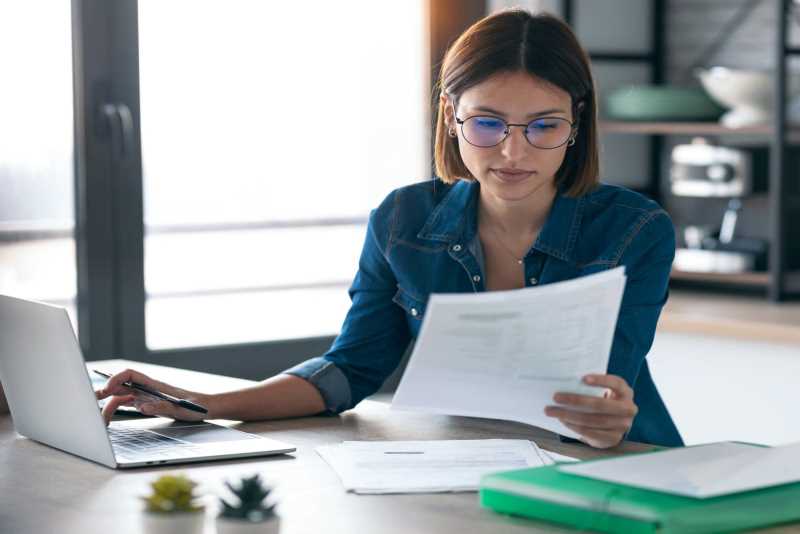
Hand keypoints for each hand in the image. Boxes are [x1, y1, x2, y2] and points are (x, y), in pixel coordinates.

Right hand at [94, 368, 209, 424]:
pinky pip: (127, 405)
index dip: (116, 378)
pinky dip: (115, 410)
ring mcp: (146, 396)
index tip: (106, 389)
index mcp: (154, 385)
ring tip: (96, 418)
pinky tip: (108, 419)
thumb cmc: (195, 406)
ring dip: (108, 405)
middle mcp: (147, 389)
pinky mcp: (147, 404)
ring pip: (121, 397)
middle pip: (121, 386)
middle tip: (88, 401)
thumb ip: (161, 407)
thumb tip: (142, 407)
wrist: (206, 408)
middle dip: (104, 391)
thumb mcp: (180, 408)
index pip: (130, 374)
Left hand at [544, 374, 637, 448]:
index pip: (616, 383)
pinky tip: (563, 421)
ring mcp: (623, 425)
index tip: (583, 378)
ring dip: (570, 416)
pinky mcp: (614, 438)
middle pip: (601, 405)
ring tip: (553, 411)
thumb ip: (592, 387)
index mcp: (625, 392)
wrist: (615, 426)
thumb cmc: (604, 402)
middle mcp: (628, 408)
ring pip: (593, 420)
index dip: (601, 380)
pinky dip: (575, 427)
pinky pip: (591, 433)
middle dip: (576, 400)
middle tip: (556, 397)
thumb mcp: (605, 392)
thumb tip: (563, 380)